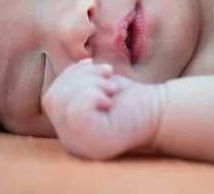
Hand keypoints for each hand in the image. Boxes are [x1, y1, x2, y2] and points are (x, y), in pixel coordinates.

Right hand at [41, 59, 160, 159]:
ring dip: (88, 82)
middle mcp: (72, 143)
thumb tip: (79, 65)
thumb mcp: (98, 86)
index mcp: (69, 129)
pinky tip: (109, 98)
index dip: (68, 75)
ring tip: (111, 87)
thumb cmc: (131, 99)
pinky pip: (75, 112)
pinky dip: (91, 94)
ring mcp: (82, 147)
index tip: (91, 65)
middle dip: (79, 76)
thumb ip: (80, 82)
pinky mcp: (96, 145)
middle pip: (53, 99)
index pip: (51, 99)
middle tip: (107, 76)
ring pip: (62, 103)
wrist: (162, 111)